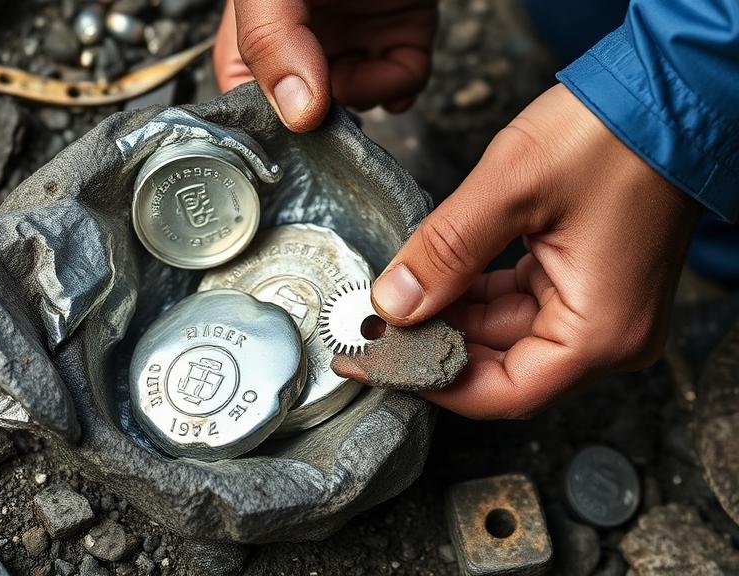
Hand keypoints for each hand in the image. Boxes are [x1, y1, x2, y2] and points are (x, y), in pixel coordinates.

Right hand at [213, 0, 436, 131]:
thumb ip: (273, 42)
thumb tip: (297, 113)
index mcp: (256, 29)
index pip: (244, 98)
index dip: (264, 123)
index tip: (290, 131)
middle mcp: (302, 38)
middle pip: (305, 110)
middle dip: (323, 117)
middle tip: (333, 99)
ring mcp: (352, 37)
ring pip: (358, 102)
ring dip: (368, 96)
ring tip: (367, 64)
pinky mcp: (401, 33)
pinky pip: (402, 81)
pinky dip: (404, 82)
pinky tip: (397, 68)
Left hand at [348, 85, 701, 418]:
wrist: (671, 89)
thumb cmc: (615, 134)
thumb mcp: (511, 188)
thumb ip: (445, 252)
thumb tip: (394, 303)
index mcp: (600, 332)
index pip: (504, 394)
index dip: (434, 383)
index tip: (379, 363)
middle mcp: (608, 334)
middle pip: (503, 368)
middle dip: (436, 344)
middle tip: (376, 325)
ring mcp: (600, 308)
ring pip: (505, 335)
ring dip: (451, 317)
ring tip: (397, 295)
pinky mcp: (588, 281)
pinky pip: (520, 304)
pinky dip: (475, 293)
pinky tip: (434, 276)